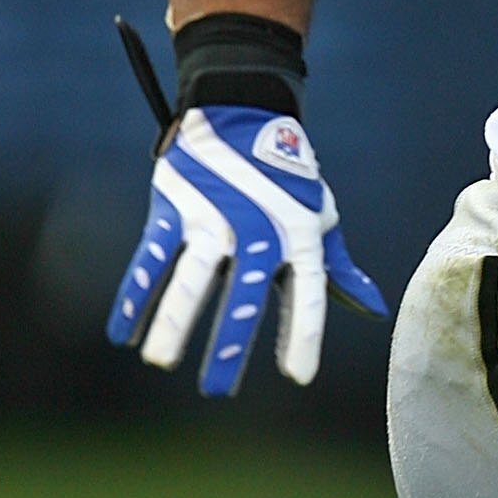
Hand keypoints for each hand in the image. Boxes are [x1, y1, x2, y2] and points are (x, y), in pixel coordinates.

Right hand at [106, 105, 385, 396]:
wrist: (242, 106)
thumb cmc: (287, 176)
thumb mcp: (319, 217)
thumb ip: (338, 269)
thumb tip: (374, 310)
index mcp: (298, 237)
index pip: (306, 295)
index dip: (303, 335)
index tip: (297, 376)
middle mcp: (255, 230)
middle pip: (241, 296)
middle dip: (228, 344)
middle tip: (216, 390)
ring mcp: (211, 218)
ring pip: (189, 278)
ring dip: (172, 322)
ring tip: (160, 361)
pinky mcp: (173, 207)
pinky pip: (150, 259)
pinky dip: (135, 295)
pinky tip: (123, 332)